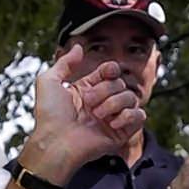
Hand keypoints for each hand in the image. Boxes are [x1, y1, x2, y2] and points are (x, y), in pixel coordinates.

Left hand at [21, 46, 144, 180]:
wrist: (56, 142)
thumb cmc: (49, 115)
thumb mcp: (49, 81)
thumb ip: (64, 62)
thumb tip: (79, 47)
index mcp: (88, 90)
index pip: (110, 72)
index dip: (111, 70)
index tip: (105, 73)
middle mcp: (102, 103)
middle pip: (120, 83)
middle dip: (105, 90)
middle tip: (89, 103)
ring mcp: (113, 118)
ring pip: (131, 98)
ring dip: (114, 103)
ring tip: (97, 116)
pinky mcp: (121, 133)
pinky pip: (140, 116)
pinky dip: (129, 116)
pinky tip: (112, 123)